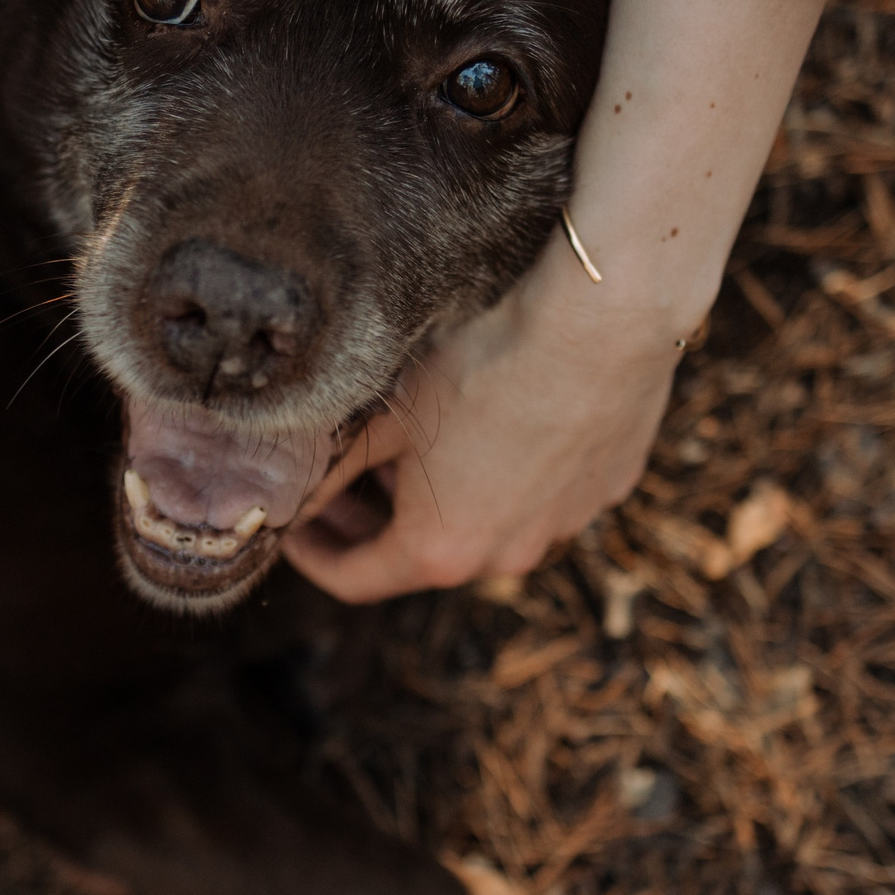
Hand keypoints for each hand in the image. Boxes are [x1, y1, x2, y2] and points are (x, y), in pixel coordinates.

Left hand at [279, 0, 837, 603]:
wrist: (600, 314)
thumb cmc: (480, 359)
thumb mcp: (384, 413)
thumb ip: (329, 466)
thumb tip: (283, 494)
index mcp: (441, 550)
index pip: (356, 580)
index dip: (312, 553)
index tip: (293, 523)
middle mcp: (509, 556)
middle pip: (426, 554)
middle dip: (377, 521)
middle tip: (343, 483)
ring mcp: (567, 524)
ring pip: (492, 522)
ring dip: (452, 496)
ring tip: (425, 439)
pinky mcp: (610, 485)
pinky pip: (548, 490)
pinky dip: (514, 471)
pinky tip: (502, 415)